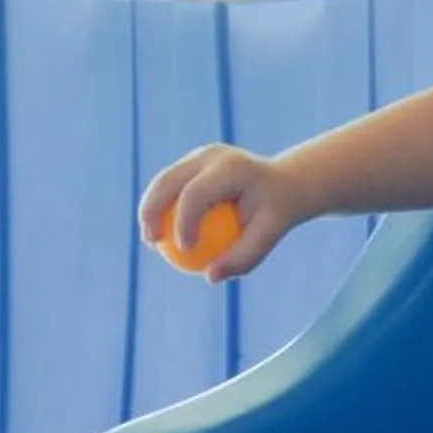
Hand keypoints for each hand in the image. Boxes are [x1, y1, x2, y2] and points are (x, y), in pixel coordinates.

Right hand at [136, 143, 299, 282]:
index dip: (184, 221)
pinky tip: (158, 235)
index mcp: (232, 168)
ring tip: (150, 242)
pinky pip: (170, 186)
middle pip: (169, 180)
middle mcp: (212, 155)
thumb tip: (210, 277)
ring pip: (163, 180)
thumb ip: (243, 257)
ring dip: (149, 209)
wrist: (283, 181)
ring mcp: (199, 155)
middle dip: (151, 210)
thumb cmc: (277, 211)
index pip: (196, 193)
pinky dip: (160, 208)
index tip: (184, 250)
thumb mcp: (269, 235)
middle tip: (151, 242)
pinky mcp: (192, 162)